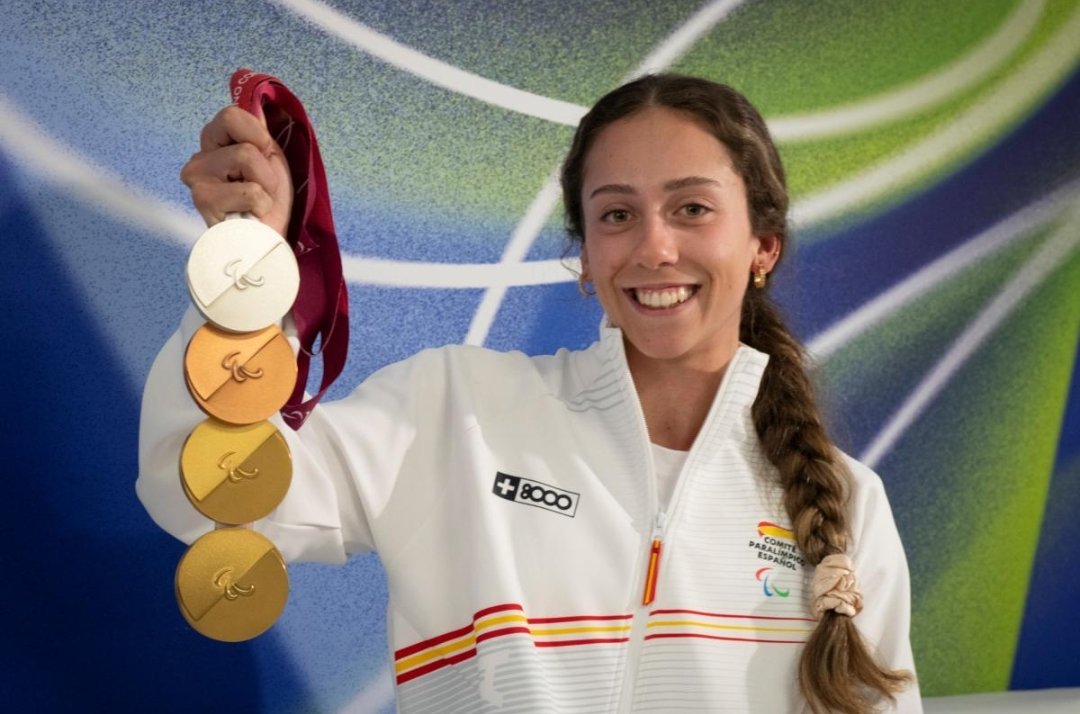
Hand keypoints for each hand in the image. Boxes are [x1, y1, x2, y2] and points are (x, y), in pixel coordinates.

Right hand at [180, 105, 292, 237]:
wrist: (268, 241)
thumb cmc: (269, 202)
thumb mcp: (270, 158)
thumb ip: (258, 131)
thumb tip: (256, 104)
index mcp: (214, 144)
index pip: (232, 114)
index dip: (259, 136)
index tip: (265, 158)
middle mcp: (199, 159)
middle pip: (242, 138)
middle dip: (265, 165)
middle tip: (261, 187)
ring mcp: (197, 180)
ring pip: (245, 156)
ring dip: (265, 185)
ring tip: (257, 203)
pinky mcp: (204, 202)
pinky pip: (249, 189)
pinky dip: (261, 204)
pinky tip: (250, 216)